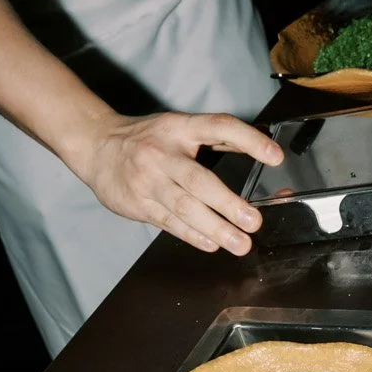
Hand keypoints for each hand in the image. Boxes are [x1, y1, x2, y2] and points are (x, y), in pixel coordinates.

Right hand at [67, 110, 282, 255]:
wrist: (96, 146)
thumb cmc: (147, 138)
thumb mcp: (179, 127)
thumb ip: (216, 136)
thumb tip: (259, 143)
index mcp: (179, 128)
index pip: (219, 127)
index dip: (248, 140)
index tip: (275, 157)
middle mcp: (162, 153)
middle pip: (198, 179)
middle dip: (227, 203)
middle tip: (252, 221)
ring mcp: (148, 180)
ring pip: (184, 207)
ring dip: (214, 228)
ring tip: (239, 243)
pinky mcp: (138, 203)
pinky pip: (169, 222)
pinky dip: (192, 235)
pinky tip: (211, 244)